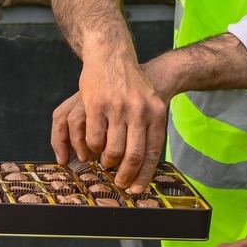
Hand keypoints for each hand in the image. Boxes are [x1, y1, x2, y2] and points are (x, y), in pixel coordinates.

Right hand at [51, 54, 167, 192]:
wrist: (113, 56)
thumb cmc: (131, 84)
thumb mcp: (149, 103)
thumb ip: (148, 129)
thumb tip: (145, 164)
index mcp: (155, 113)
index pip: (152, 152)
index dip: (144, 175)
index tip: (137, 190)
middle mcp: (138, 112)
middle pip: (133, 156)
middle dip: (125, 175)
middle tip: (119, 182)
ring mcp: (117, 108)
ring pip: (112, 150)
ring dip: (107, 162)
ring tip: (105, 163)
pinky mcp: (96, 105)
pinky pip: (94, 138)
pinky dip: (91, 149)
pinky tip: (91, 149)